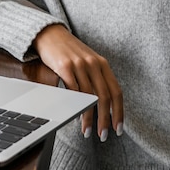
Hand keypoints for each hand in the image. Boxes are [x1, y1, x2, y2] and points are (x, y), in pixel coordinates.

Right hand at [33, 24, 122, 140]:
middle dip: (105, 120)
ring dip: (89, 118)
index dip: (119, 112)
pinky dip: (76, 106)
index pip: (116, 91)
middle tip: (104, 136)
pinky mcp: (64, 66)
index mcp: (102, 63)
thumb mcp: (87, 61)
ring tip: (87, 131)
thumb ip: (96, 78)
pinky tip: (75, 116)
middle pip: (105, 97)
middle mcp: (93, 63)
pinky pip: (73, 91)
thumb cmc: (69, 51)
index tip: (118, 128)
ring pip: (89, 97)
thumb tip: (104, 105)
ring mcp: (79, 65)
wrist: (50, 34)